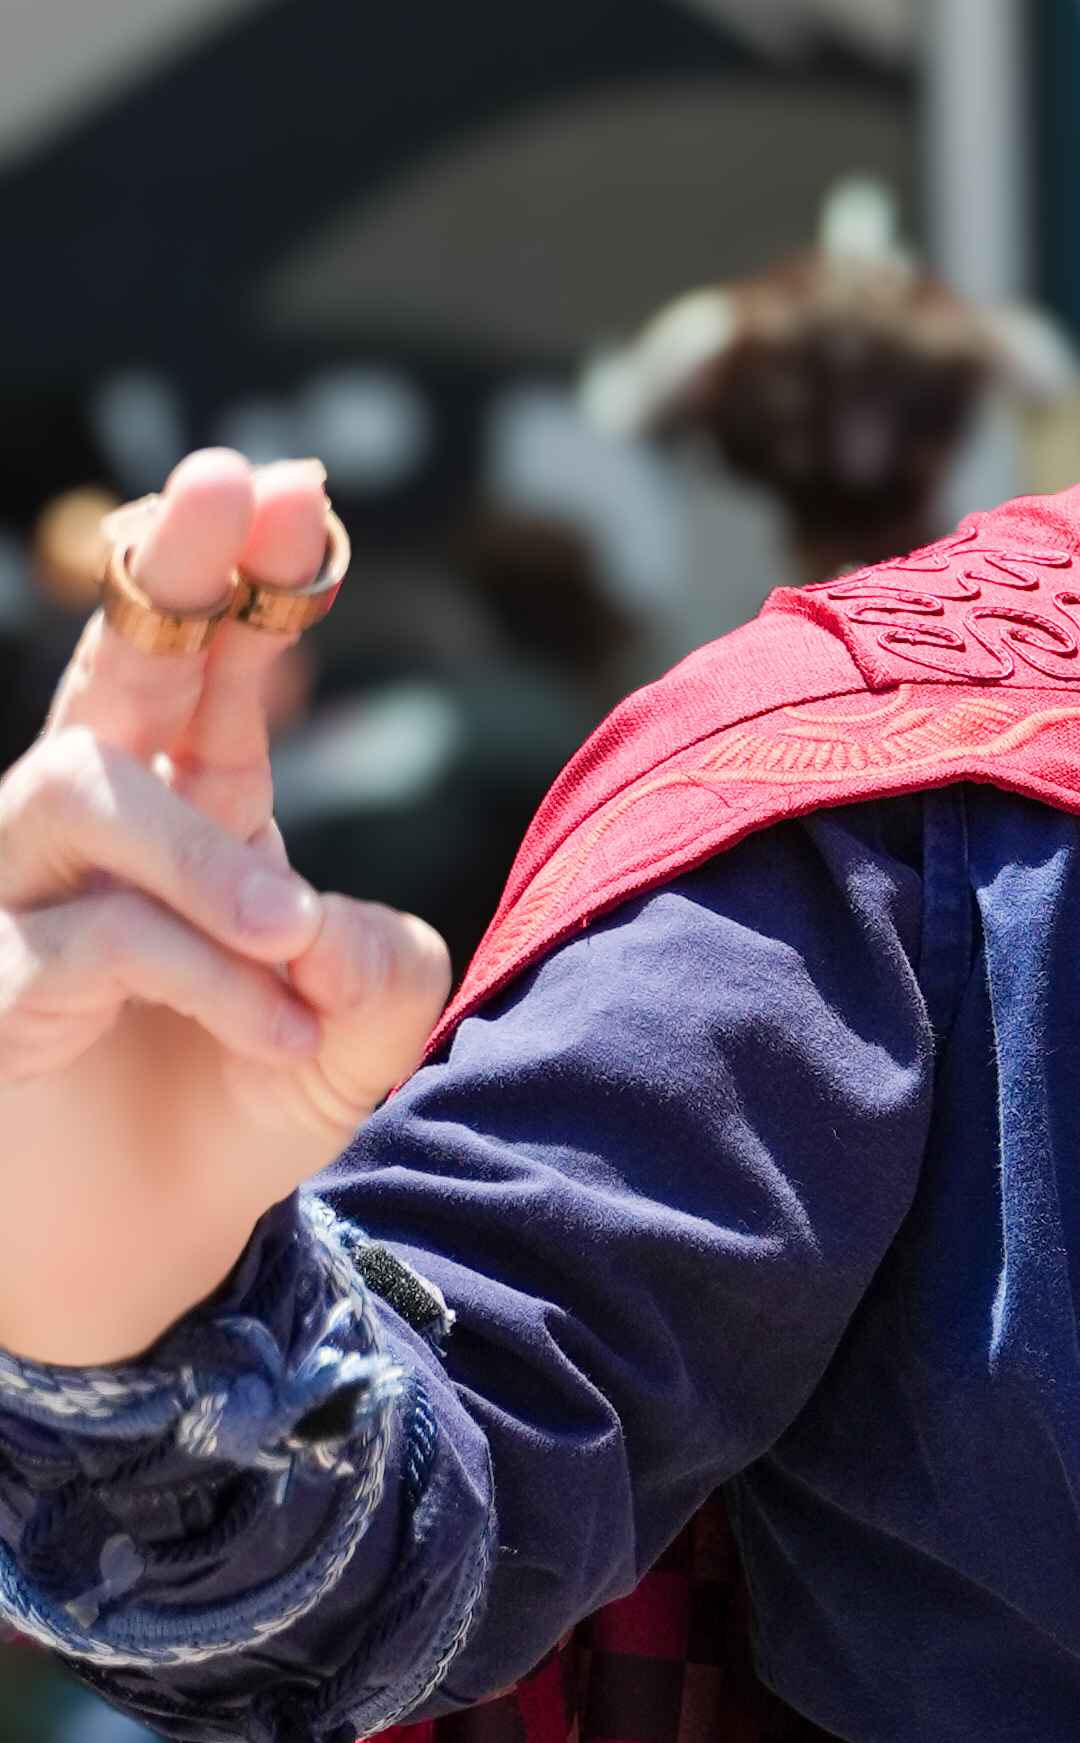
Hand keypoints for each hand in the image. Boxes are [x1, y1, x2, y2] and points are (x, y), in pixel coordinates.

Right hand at [0, 455, 448, 1367]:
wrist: (136, 1260)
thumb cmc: (227, 1114)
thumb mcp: (349, 1043)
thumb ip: (379, 974)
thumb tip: (338, 930)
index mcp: (179, 808)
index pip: (200, 662)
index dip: (238, 571)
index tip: (295, 488)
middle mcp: (82, 831)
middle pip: (110, 667)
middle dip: (172, 563)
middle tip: (234, 482)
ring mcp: (14, 898)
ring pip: (84, 792)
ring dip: (206, 859)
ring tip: (297, 937)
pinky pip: (81, 941)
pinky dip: (196, 980)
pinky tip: (275, 1040)